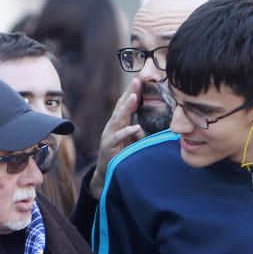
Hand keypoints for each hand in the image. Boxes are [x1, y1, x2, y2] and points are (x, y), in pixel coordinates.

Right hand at [89, 78, 144, 199]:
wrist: (106, 174)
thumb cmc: (119, 156)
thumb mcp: (130, 141)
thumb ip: (136, 131)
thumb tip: (146, 125)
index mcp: (118, 123)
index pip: (126, 104)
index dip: (133, 92)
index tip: (141, 79)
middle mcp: (112, 126)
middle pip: (121, 107)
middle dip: (129, 93)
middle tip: (137, 80)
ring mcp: (109, 135)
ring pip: (118, 119)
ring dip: (126, 107)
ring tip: (134, 96)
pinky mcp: (108, 146)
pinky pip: (118, 138)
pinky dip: (127, 132)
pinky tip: (136, 127)